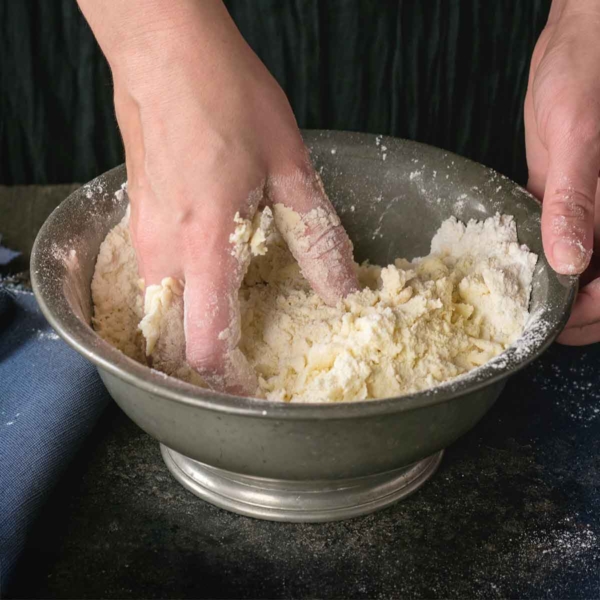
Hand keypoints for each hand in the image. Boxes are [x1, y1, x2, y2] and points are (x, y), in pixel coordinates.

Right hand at [79, 0, 357, 391]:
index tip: (251, 391)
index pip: (205, 343)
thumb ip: (315, 237)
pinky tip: (210, 276)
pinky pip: (155, 278)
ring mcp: (142, 235)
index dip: (228, 380)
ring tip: (230, 324)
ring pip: (161, 310)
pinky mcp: (137, 219)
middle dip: (205, 363)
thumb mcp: (289, 167)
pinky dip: (181, 296)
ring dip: (192, 329)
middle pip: (174, 338)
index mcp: (205, 244)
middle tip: (242, 364)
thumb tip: (342, 289)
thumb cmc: (224, 96)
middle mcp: (163, 250)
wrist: (165, 49)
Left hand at [525, 0, 599, 344]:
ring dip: (556, 297)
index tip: (553, 330)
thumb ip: (577, 199)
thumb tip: (570, 261)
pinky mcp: (569, 203)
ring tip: (518, 311)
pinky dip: (541, 264)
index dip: (590, 316)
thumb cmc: (590, 73)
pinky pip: (560, 244)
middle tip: (530, 329)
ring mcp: (594, 215)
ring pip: (583, 273)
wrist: (580, 46)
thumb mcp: (579, 137)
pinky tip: (515, 273)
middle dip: (573, 317)